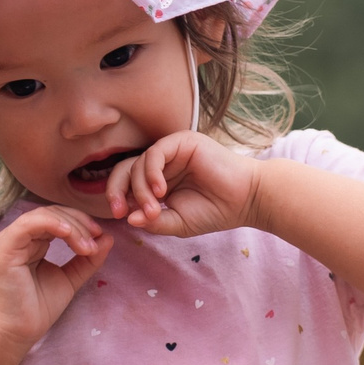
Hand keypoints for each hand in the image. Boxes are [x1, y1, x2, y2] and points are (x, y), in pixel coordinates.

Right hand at [0, 206, 111, 346]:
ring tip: (86, 247)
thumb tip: (108, 237)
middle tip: (96, 239)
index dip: (81, 222)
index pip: (58, 219)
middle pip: (52, 213)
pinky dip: (52, 224)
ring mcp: (9, 240)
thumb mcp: (71, 278)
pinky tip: (70, 234)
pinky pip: (29, 224)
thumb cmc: (38, 307)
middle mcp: (19, 237)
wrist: (17, 331)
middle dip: (79, 223)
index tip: (100, 236)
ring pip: (44, 216)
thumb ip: (87, 259)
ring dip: (71, 227)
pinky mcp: (4, 247)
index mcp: (32, 242)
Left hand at [108, 130, 261, 237]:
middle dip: (117, 190)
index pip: (127, 182)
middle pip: (125, 169)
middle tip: (121, 210)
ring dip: (140, 189)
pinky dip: (151, 173)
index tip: (119, 215)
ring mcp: (172, 151)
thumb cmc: (216, 211)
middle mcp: (163, 164)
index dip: (117, 196)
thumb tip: (128, 218)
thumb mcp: (177, 223)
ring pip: (138, 163)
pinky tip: (161, 191)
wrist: (246, 200)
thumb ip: (152, 221)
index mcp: (159, 181)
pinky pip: (154, 153)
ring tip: (155, 209)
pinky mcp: (182, 141)